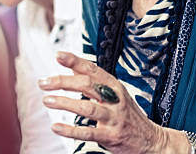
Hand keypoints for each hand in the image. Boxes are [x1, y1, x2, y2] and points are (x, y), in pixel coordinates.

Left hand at [38, 52, 190, 153]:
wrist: (150, 140)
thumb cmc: (129, 115)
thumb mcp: (116, 93)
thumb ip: (95, 81)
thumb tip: (73, 66)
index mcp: (114, 86)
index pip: (93, 69)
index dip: (75, 61)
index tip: (59, 55)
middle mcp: (115, 99)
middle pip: (87, 85)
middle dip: (63, 82)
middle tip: (44, 82)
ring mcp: (113, 118)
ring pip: (87, 107)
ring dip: (64, 103)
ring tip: (47, 100)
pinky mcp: (111, 136)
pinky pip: (88, 132)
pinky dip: (70, 130)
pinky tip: (56, 126)